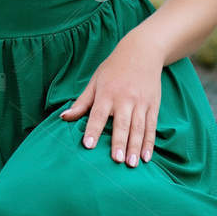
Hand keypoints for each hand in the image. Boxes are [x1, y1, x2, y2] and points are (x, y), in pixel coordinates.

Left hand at [59, 30, 163, 165]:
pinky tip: (147, 157)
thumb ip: (82, 102)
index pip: (98, 114)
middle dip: (119, 143)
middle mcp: (125, 99)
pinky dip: (149, 143)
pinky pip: (151, 127)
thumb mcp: (95, 81)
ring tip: (132, 164)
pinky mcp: (153, 105)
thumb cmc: (114, 68)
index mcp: (107, 93)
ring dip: (135, 147)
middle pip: (121, 124)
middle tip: (117, 161)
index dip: (93, 130)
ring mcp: (141, 103)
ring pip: (138, 128)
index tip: (88, 146)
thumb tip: (64, 117)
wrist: (142, 51)